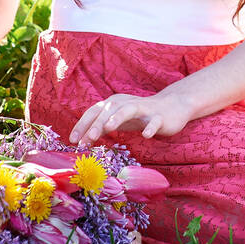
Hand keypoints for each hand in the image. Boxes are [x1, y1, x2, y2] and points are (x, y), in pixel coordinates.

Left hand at [68, 92, 190, 144]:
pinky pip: (155, 121)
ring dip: (117, 118)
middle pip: (108, 110)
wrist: (171, 108)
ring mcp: (144, 109)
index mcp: (115, 103)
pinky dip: (150, 127)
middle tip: (86, 140)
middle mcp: (127, 103)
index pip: (95, 111)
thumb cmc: (139, 116)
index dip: (83, 124)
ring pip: (128, 110)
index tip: (73, 140)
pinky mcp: (160, 116)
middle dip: (96, 124)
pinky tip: (146, 136)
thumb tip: (81, 141)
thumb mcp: (117, 121)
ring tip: (108, 129)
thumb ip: (100, 128)